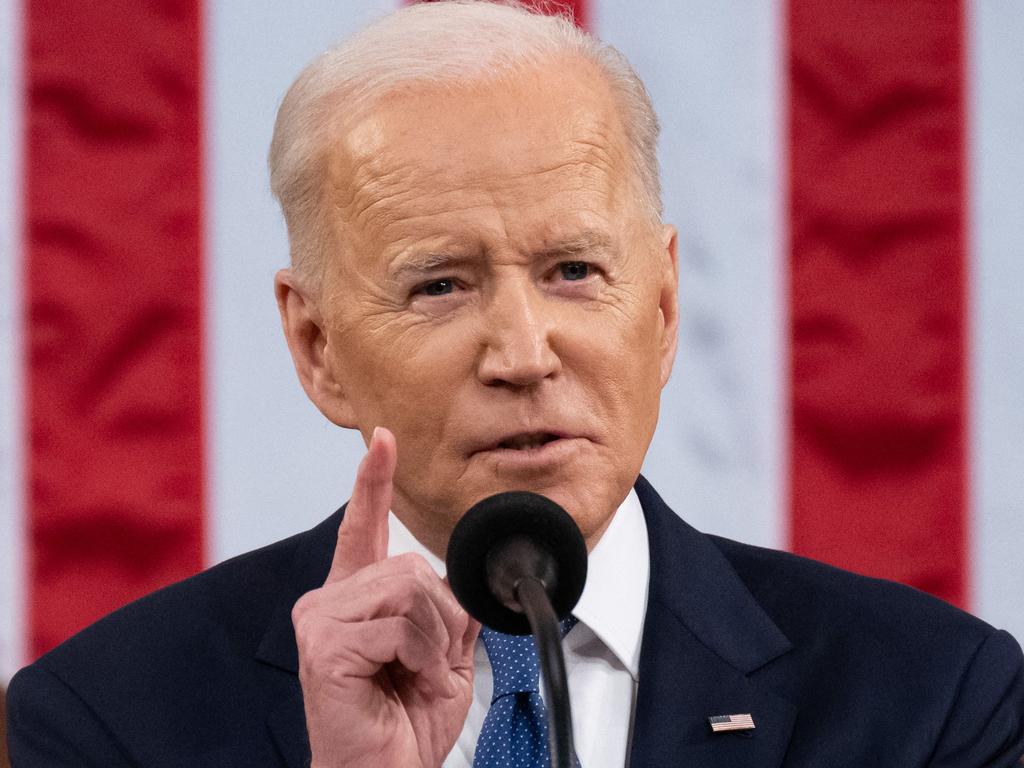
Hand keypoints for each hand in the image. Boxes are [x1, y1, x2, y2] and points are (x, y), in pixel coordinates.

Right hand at [293, 427, 478, 767]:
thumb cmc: (404, 723)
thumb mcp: (443, 655)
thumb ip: (447, 610)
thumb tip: (461, 581)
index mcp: (358, 599)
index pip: (364, 527)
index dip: (374, 481)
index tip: (384, 440)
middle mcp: (330, 600)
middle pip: (411, 566)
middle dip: (442, 618)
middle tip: (427, 664)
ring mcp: (322, 620)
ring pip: (409, 589)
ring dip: (433, 640)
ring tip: (415, 675)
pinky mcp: (325, 644)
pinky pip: (400, 624)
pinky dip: (422, 656)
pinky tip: (405, 680)